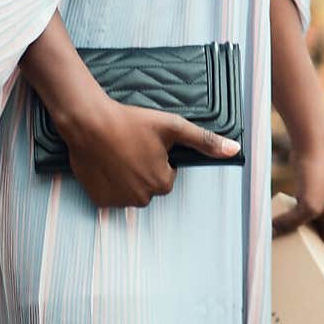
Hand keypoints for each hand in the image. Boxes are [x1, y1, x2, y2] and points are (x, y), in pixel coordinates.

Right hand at [64, 95, 240, 209]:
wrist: (89, 122)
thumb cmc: (131, 122)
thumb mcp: (172, 126)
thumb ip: (205, 141)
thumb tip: (234, 150)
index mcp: (162, 183)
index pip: (168, 175)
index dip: (158, 157)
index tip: (146, 143)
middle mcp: (142, 199)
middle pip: (149, 185)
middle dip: (143, 169)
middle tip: (131, 146)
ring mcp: (119, 202)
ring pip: (130, 191)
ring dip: (126, 177)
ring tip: (117, 153)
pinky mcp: (100, 201)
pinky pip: (111, 195)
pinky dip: (109, 183)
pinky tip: (106, 164)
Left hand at [272, 136, 323, 264]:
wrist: (311, 141)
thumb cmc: (317, 171)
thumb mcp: (307, 203)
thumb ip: (292, 223)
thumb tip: (272, 233)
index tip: (312, 271)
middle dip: (315, 251)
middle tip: (297, 261)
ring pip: (320, 230)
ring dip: (306, 236)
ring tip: (289, 245)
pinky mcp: (318, 194)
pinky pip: (310, 217)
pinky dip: (299, 223)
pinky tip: (283, 226)